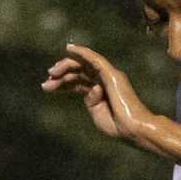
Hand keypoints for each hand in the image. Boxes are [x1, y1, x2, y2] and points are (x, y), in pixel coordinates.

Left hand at [41, 43, 156, 144]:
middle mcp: (105, 81)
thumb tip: (88, 88)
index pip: (78, 81)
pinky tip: (70, 49)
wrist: (133, 130)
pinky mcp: (112, 75)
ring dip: (66, 65)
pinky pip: (95, 59)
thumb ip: (91, 100)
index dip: (62, 82)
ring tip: (52, 72)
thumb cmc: (118, 126)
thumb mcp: (97, 113)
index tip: (47, 86)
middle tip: (47, 80)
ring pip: (84, 64)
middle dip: (61, 75)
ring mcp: (109, 76)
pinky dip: (83, 52)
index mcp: (101, 92)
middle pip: (79, 72)